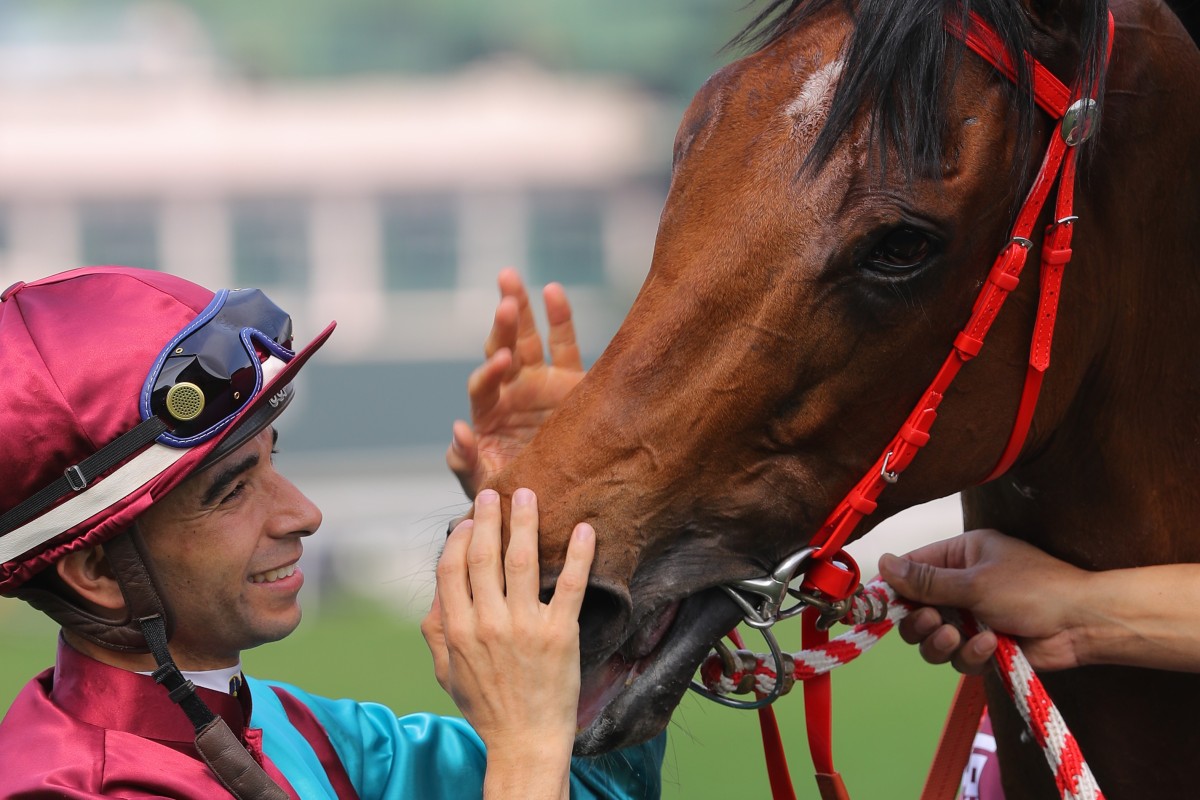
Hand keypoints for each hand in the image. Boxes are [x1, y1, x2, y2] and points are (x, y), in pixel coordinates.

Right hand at [421, 488, 594, 799]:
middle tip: (495, 493)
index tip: (470, 521)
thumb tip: (437, 592)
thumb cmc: (486, 707)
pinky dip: (579, 554)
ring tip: (529, 495)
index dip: (459, 539)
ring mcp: (524, 626)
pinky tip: (585, 529)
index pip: (452, 569)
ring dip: (525, 522)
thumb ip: (436, 631)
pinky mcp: (560, 633)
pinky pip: (570, 584)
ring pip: (522, 560)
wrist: (525, 741)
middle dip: (489, 518)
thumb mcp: (446, 672)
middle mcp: (488, 622)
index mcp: (458, 630)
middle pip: (484, 556)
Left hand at [447, 268, 584, 497]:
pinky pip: (564, 345)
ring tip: (511, 280)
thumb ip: (466, 461)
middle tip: (505, 302)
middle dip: (501, 326)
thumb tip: (458, 430)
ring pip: (527, 338)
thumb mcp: (484, 484)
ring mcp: (540, 382)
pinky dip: (559, 317)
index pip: (483, 385)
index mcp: (489, 412)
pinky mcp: (570, 382)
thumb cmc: (511, 492)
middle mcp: (512, 391)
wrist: (552, 497)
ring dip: (519, 309)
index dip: (489, 373)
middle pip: (501, 350)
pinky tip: (553, 290)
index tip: (500, 364)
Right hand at [878, 529, 1087, 672]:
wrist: (1083, 625)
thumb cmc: (1035, 589)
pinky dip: (969, 654)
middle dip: (919, 621)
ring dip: (940, 641)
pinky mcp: (986, 647)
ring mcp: (975, 618)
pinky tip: (989, 647)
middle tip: (930, 623)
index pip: (913, 568)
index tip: (877, 605)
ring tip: (955, 637)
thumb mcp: (974, 582)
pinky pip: (959, 657)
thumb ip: (925, 581)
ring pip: (934, 638)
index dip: (894, 587)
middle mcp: (963, 585)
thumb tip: (883, 562)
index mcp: (961, 556)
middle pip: (917, 609)